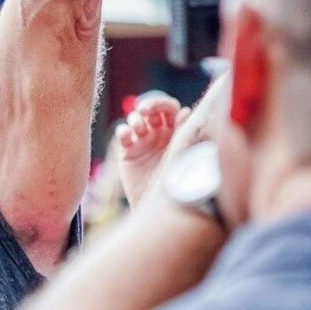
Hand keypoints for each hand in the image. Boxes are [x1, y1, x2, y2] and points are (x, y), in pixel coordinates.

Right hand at [113, 93, 188, 207]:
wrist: (158, 203)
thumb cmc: (177, 182)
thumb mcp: (184, 155)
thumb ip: (187, 133)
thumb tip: (187, 111)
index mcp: (176, 131)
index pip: (171, 109)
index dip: (165, 105)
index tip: (163, 111)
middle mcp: (159, 133)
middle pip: (152, 110)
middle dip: (148, 106)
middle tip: (143, 110)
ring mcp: (142, 141)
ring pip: (136, 120)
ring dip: (135, 119)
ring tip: (137, 129)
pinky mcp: (127, 151)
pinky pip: (123, 134)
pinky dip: (123, 131)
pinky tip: (126, 135)